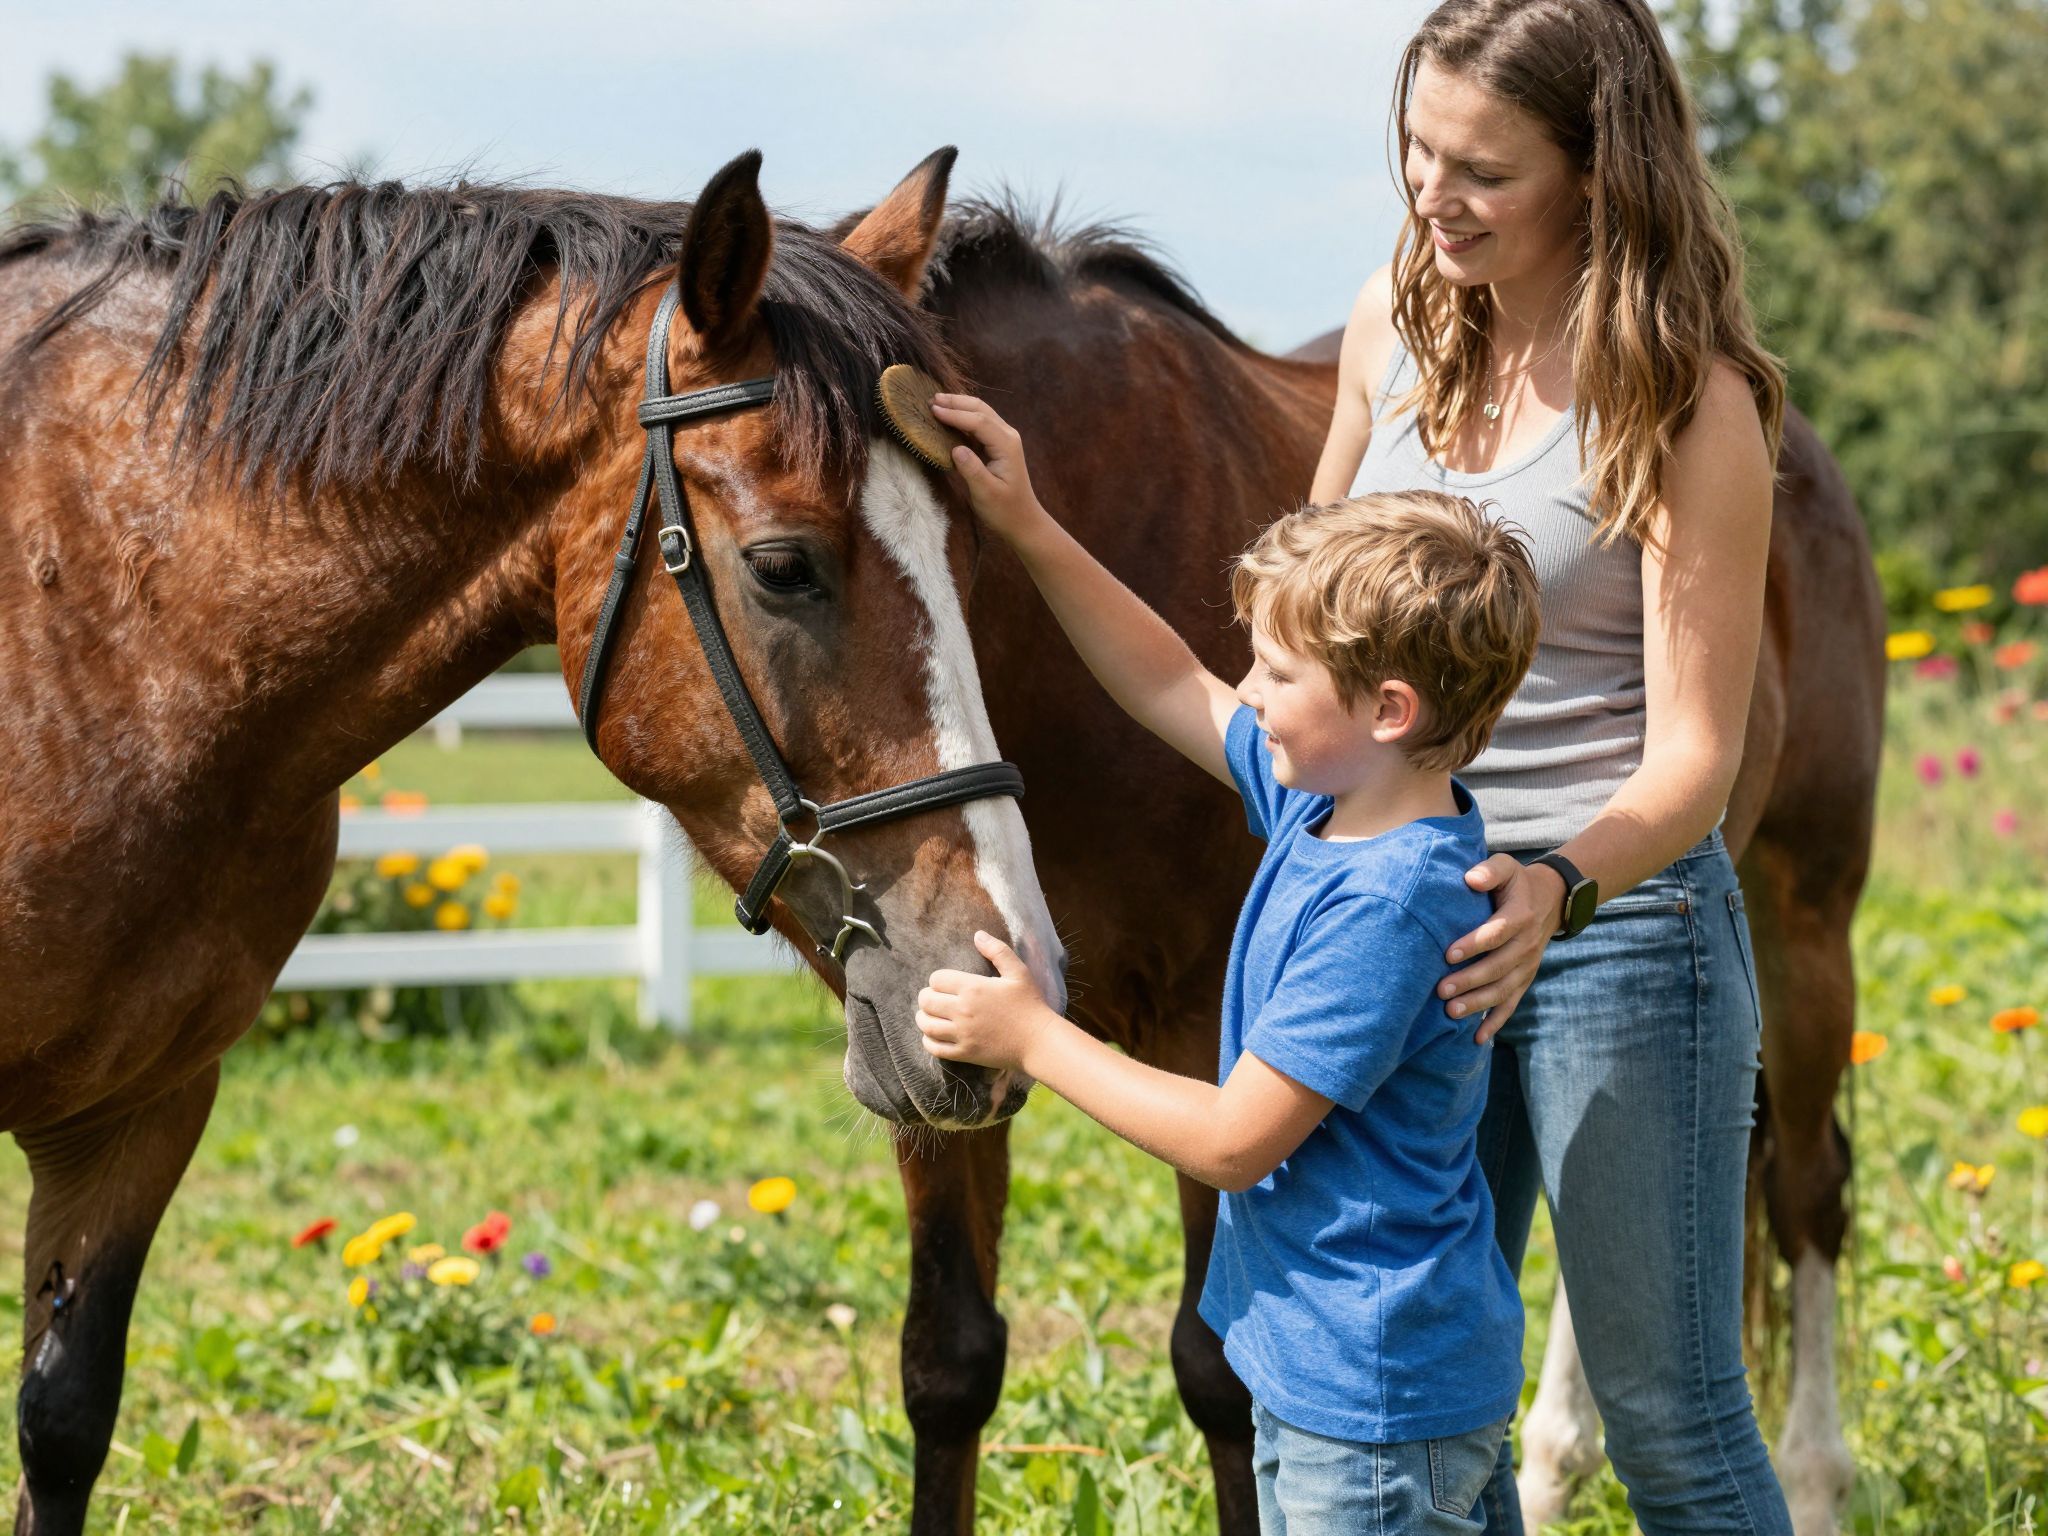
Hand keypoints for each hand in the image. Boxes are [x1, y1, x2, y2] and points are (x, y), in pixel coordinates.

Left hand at [917, 931, 1056, 1072]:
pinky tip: (934, 1036)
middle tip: (934, 998)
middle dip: (926, 997)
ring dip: (923, 1018)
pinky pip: (934, 1048)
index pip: (936, 979)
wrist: (1039, 1041)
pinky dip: (928, 1041)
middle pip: (926, 1001)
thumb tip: (978, 935)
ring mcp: (962, 1034)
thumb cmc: (1030, 1004)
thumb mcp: (1018, 972)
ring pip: (926, 1024)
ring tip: (929, 1016)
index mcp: (973, 988)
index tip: (946, 984)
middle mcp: (963, 1010)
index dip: (938, 980)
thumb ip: (997, 951)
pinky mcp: (964, 1053)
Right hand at [929, 394, 1046, 542]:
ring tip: (937, 402)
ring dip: (959, 406)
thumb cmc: (1004, 510)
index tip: (933, 410)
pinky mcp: (997, 445)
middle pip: (981, 409)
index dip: (955, 414)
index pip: (978, 421)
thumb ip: (972, 470)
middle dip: (956, 402)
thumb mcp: (986, 493)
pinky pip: (979, 424)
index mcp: (1006, 445)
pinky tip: (949, 416)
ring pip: (981, 413)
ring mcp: (1004, 438)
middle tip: (931, 399)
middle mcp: (1007, 436)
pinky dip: (963, 416)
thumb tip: (956, 448)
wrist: (1022, 520)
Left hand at [1439, 856, 1564, 1042]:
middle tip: (1441, 990)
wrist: (1549, 900)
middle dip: (1470, 980)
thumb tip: (1470, 878)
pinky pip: (1511, 1004)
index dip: (1474, 943)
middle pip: (1499, 967)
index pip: (1497, 933)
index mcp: (1520, 916)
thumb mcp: (1506, 867)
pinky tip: (1476, 1038)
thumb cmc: (1516, 883)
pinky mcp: (1524, 979)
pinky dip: (1495, 1022)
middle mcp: (1527, 944)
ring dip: (1478, 1003)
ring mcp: (1527, 965)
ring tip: (1451, 1012)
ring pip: (1504, 990)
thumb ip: (1489, 870)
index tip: (1448, 953)